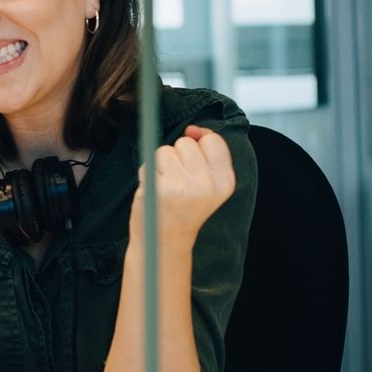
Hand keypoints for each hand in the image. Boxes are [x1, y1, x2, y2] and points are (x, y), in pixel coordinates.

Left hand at [133, 124, 235, 245]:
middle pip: (186, 142)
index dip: (199, 141)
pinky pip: (149, 163)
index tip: (189, 158)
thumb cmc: (183, 209)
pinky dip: (147, 174)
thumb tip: (192, 129)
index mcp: (225, 181)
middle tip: (177, 182)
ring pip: (165, 150)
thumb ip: (205, 155)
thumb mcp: (207, 184)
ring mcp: (183, 186)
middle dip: (177, 156)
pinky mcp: (160, 189)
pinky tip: (153, 193)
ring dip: (160, 165)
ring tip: (165, 187)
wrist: (164, 242)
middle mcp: (207, 183)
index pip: (213, 140)